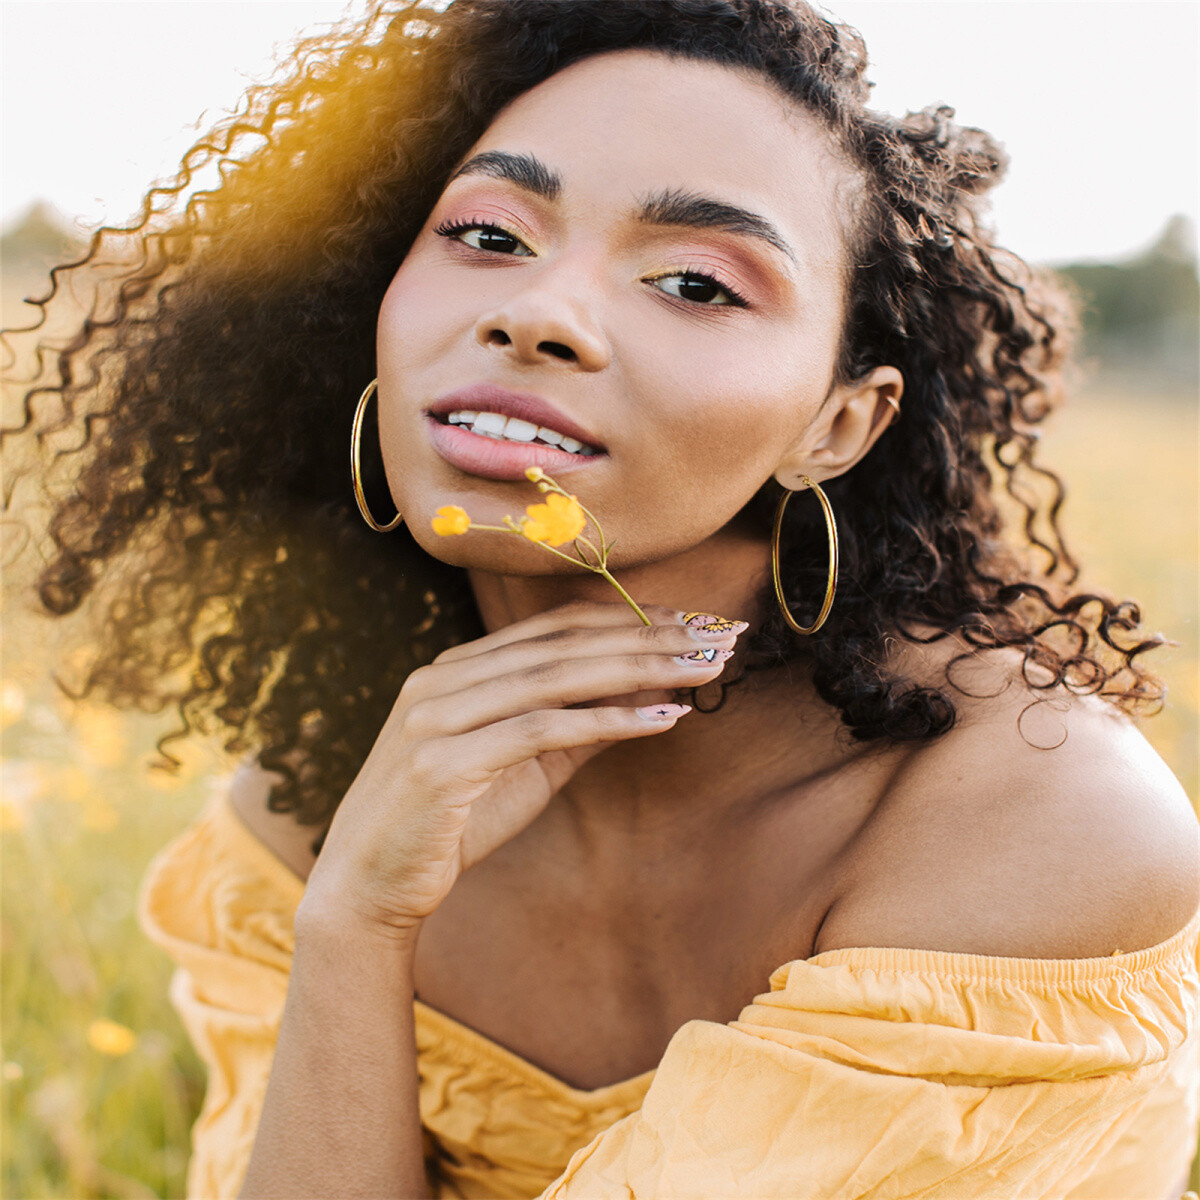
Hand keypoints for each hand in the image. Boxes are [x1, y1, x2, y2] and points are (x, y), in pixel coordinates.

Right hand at [296, 601, 744, 938]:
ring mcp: (438, 715)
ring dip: (642, 667)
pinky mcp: (442, 762)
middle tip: (719, 635)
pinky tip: (665, 716)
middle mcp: (444, 678)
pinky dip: (609, 721)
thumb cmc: (449, 825)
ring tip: (705, 666)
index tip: (695, 622)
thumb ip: (580, 725)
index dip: (632, 619)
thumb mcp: (525, 767)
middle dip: (650, 635)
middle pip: (566, 642)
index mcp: (459, 669)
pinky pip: (542, 730)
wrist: (367, 887)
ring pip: (558, 675)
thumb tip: (653, 690)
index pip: (559, 627)